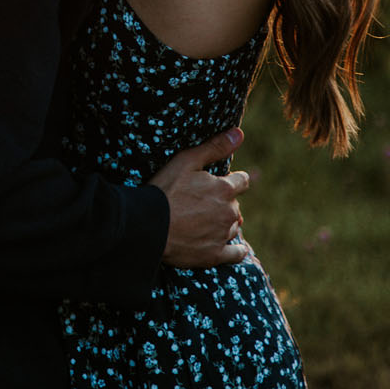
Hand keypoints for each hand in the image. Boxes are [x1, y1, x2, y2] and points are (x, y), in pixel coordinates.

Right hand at [149, 129, 249, 268]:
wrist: (147, 226)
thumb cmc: (164, 190)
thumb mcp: (186, 161)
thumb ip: (215, 147)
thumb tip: (240, 133)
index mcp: (224, 189)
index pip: (242, 181)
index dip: (230, 180)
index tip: (218, 183)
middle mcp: (229, 212)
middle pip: (235, 205)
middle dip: (223, 202)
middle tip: (201, 203)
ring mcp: (222, 235)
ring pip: (233, 226)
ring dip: (224, 223)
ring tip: (204, 222)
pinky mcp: (214, 255)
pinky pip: (235, 254)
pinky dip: (236, 250)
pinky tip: (233, 248)